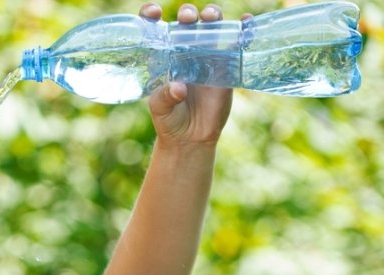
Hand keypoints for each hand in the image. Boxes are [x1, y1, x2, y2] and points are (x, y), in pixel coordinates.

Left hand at [140, 3, 243, 145]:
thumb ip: (165, 96)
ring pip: (211, 27)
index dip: (152, 15)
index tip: (154, 13)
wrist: (191, 137)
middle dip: (188, 14)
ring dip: (212, 15)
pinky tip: (246, 20)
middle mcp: (184, 51)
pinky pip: (235, 43)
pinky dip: (242, 29)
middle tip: (187, 19)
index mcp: (163, 57)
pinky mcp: (226, 66)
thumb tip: (179, 87)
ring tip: (211, 17)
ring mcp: (206, 56)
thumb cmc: (169, 120)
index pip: (154, 29)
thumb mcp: (160, 109)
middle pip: (187, 22)